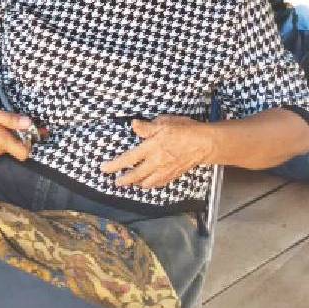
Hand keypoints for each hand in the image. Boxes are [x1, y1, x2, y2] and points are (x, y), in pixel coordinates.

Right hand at [0, 105, 32, 160]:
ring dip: (1, 136)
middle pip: (13, 147)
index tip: (27, 131)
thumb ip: (10, 119)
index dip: (29, 142)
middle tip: (6, 119)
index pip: (24, 153)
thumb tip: (29, 123)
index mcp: (2, 141)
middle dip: (14, 135)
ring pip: (2, 146)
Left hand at [99, 116, 213, 188]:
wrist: (204, 144)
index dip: (114, 165)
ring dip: (137, 183)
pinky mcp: (173, 175)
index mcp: (151, 148)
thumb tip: (133, 125)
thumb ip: (147, 127)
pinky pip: (159, 183)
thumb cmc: (185, 130)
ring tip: (131, 183)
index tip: (104, 169)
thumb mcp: (164, 122)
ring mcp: (165, 171)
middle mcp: (156, 163)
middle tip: (116, 182)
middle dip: (124, 180)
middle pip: (135, 176)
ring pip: (147, 183)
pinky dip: (152, 184)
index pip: (128, 159)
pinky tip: (149, 183)